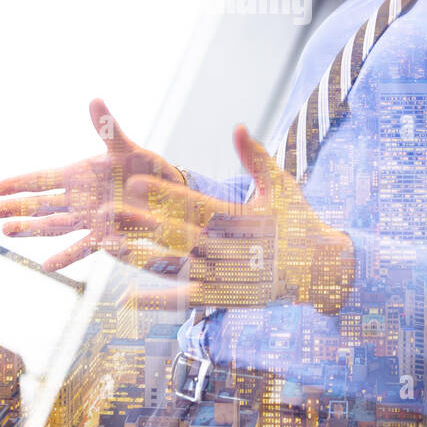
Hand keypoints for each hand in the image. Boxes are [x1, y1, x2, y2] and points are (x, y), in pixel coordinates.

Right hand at [0, 98, 189, 270]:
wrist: (166, 191)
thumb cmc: (142, 165)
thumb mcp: (124, 146)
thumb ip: (107, 128)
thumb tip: (95, 99)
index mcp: (77, 176)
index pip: (41, 179)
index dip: (18, 183)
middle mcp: (77, 199)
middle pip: (40, 204)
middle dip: (15, 208)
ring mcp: (89, 218)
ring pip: (53, 225)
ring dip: (31, 229)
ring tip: (6, 232)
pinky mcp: (105, 234)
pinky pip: (82, 247)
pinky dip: (65, 256)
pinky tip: (46, 266)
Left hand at [126, 125, 356, 315]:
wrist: (321, 269)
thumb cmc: (298, 221)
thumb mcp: (281, 186)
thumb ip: (255, 157)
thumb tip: (237, 126)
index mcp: (239, 218)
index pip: (195, 203)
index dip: (164, 194)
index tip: (134, 181)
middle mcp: (228, 248)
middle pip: (175, 235)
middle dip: (139, 223)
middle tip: (105, 211)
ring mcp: (223, 275)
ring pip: (173, 267)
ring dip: (138, 258)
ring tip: (105, 247)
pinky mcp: (222, 297)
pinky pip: (183, 299)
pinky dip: (155, 300)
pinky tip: (125, 298)